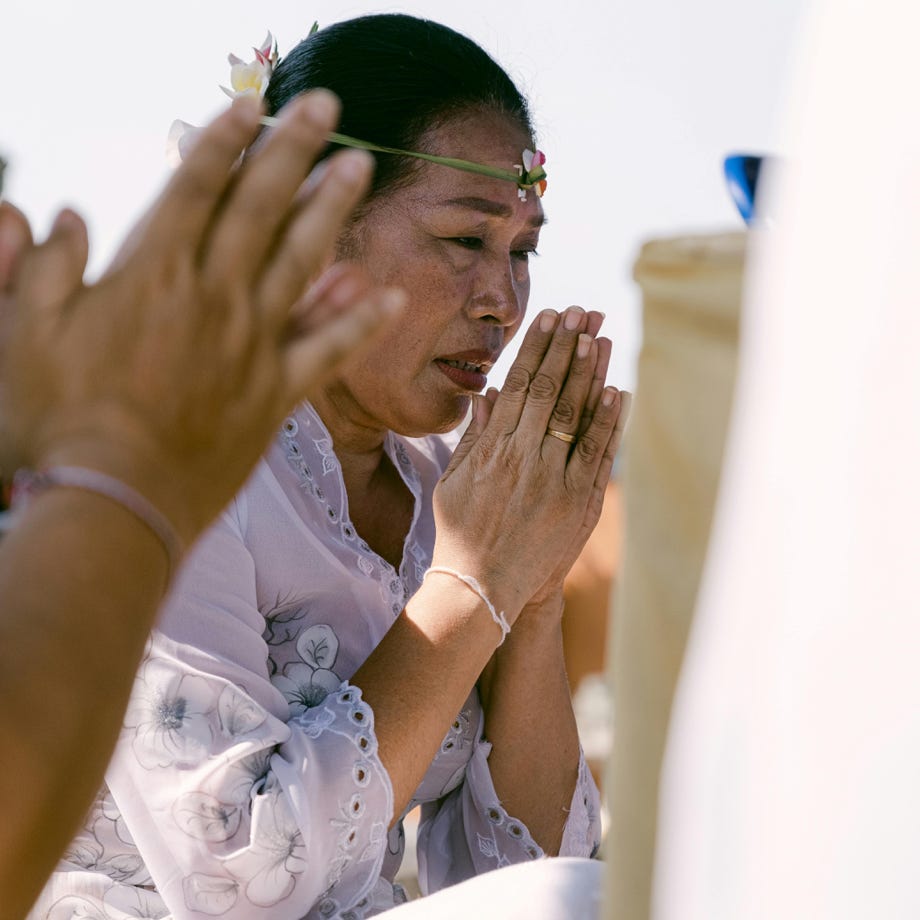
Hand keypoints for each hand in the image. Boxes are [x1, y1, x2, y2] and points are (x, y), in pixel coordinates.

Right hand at [0, 91, 403, 548]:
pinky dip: (362, 322)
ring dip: (332, 209)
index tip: (253, 105)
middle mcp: (214, 298)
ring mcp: (254, 344)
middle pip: (260, 207)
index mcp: (153, 275)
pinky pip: (331, 350)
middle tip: (326, 105)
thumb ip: (43, 269)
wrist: (115, 500)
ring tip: (360, 166)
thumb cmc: (60, 422)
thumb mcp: (23, 334)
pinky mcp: (278, 392)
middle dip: (293, 148)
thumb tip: (65, 215)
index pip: (197, 188)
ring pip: (303, 261)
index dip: (225, 140)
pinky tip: (390, 294)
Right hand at [432, 306, 621, 621]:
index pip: (520, 385)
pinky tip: (615, 389)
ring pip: (576, 414)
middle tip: (582, 311)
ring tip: (600, 334)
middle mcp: (525, 458)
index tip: (549, 317)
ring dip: (590, 371)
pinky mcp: (579, 504)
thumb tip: (490, 392)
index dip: (536, 348)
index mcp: (493, 449)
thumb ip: (474, 436)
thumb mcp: (454, 481)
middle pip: (551, 390)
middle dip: (567, 346)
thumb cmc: (462, 533)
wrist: (483, 587)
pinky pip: (596, 454)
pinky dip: (607, 421)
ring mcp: (555, 481)